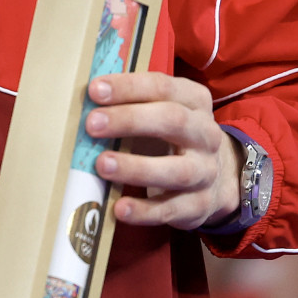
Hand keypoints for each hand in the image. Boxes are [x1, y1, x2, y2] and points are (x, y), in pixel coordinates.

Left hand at [82, 72, 244, 229]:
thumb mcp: (160, 112)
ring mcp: (205, 171)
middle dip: (129, 120)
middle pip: (172, 121)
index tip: (94, 90)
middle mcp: (205, 134)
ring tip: (102, 165)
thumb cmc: (171, 136)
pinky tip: (119, 209)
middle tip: (91, 124)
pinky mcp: (199, 205)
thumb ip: (130, 104)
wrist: (215, 178)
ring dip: (136, 168)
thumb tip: (83, 104)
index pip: (163, 87)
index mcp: (194, 101)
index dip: (128, 87)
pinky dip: (144, 210)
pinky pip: (171, 209)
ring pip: (176, 170)